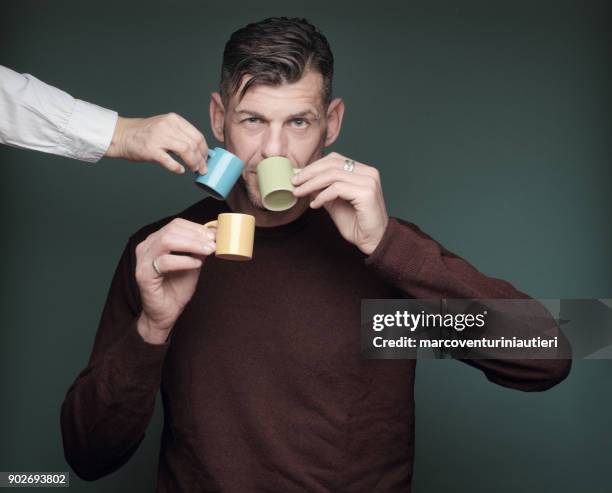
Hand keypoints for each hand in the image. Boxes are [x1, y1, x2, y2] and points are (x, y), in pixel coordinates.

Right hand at [106, 113, 207, 174]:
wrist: (121, 134)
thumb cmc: (144, 133)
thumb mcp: (165, 127)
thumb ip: (180, 135)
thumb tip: (198, 151)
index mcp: (174, 120)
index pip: (197, 135)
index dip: (204, 150)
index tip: (206, 158)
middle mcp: (167, 126)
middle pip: (193, 144)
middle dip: (201, 159)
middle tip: (202, 168)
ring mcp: (158, 137)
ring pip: (185, 151)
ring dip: (193, 163)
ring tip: (195, 170)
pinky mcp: (150, 149)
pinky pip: (169, 160)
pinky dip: (177, 167)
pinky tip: (180, 170)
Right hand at [135, 218, 215, 343]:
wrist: (165, 312)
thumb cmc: (176, 288)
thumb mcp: (192, 264)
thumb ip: (198, 250)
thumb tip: (213, 235)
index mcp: (156, 241)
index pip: (176, 224)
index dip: (196, 228)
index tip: (214, 235)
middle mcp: (147, 247)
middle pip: (171, 230)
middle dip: (196, 235)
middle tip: (213, 243)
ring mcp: (143, 260)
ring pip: (167, 241)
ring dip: (192, 244)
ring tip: (208, 251)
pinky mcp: (143, 275)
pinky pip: (165, 261)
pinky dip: (184, 260)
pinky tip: (196, 264)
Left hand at [291, 152, 388, 255]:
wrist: (373, 241)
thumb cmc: (356, 223)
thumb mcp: (334, 202)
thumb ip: (322, 189)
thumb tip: (302, 179)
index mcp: (362, 171)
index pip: (334, 159)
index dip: (313, 166)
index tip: (297, 176)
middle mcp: (368, 172)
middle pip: (332, 163)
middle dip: (309, 172)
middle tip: (294, 182)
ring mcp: (369, 181)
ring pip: (332, 175)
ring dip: (311, 184)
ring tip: (299, 193)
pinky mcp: (366, 193)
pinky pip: (337, 189)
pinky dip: (322, 196)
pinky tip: (314, 205)